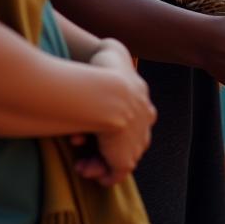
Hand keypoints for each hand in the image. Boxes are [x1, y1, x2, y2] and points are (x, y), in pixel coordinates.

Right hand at [75, 40, 155, 185]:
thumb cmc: (105, 70)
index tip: (90, 119)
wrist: (109, 94)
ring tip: (80, 160)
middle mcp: (144, 120)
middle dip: (104, 143)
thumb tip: (107, 49)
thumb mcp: (112, 50)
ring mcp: (137, 140)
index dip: (108, 119)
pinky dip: (101, 174)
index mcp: (141, 97)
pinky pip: (115, 172)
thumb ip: (111, 51)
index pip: (132, 113)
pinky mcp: (126, 159)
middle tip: (80, 144)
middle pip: (127, 137)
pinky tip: (85, 169)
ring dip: (99, 160)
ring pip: (120, 156)